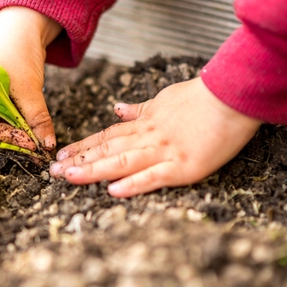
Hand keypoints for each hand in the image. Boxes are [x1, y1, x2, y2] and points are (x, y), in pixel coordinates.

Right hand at [0, 7, 61, 151]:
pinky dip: (18, 125)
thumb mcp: (30, 88)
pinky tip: (33, 131)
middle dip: (14, 140)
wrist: (25, 25)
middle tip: (38, 148)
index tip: (34, 146)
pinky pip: (4, 118)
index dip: (11, 140)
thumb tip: (46, 145)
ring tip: (38, 142)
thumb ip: (37, 119)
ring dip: (17, 134)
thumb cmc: (19, 51)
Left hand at [49, 77, 261, 196]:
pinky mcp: (184, 166)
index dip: (83, 146)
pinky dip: (133, 184)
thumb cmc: (202, 97)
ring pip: (122, 162)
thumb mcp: (165, 98)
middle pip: (107, 150)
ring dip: (94, 171)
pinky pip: (154, 176)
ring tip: (69, 178)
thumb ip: (140, 109)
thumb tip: (117, 110)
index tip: (62, 154)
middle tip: (53, 171)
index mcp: (146, 123)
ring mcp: (165, 151)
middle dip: (79, 161)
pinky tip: (113, 191)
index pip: (107, 136)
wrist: (234, 95)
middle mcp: (149, 137)